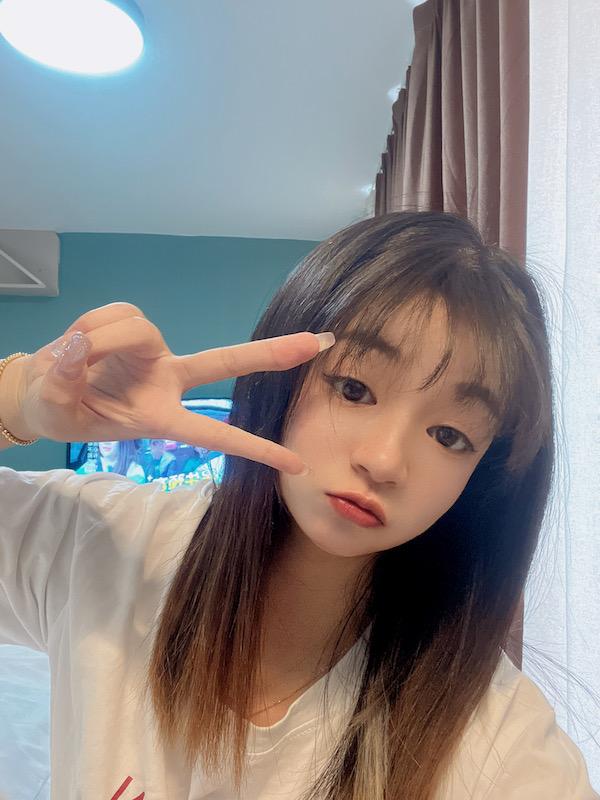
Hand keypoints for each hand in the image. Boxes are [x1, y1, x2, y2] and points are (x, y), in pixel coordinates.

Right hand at [16, 302, 332, 475]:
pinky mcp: (137, 327)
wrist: (43, 389)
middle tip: (320, 343)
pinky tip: (76, 342)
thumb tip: (80, 346)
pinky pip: (118, 314)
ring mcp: (155, 351)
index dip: (254, 448)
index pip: (213, 433)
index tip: (298, 466)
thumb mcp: (58, 413)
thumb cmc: (62, 412)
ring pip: (138, 327)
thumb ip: (62, 385)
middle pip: (224, 361)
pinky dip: (91, 325)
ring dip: (99, 337)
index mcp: (161, 416)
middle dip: (271, 353)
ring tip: (70, 356)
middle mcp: (169, 379)